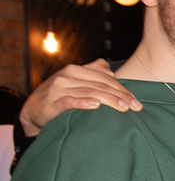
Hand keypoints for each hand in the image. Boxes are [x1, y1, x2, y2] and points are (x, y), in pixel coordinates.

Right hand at [21, 59, 141, 135]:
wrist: (32, 111)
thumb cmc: (58, 96)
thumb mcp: (74, 82)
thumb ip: (91, 73)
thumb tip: (110, 71)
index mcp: (75, 70)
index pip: (105, 79)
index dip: (123, 89)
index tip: (137, 101)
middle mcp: (67, 76)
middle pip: (100, 85)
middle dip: (121, 96)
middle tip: (136, 107)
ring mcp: (58, 89)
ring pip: (89, 92)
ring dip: (109, 100)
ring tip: (124, 108)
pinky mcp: (51, 103)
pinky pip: (69, 102)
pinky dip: (83, 103)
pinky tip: (96, 105)